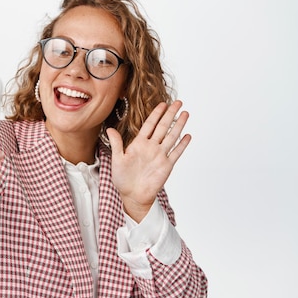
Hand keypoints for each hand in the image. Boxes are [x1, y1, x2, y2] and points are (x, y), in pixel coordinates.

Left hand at [106, 100, 190, 221]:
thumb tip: (109, 129)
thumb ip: (116, 144)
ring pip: (171, 137)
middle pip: (163, 127)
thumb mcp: (117, 159)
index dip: (156, 114)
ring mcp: (160, 155)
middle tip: (178, 102)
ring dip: (178, 125)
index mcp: (139, 144)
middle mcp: (151, 147)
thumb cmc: (122, 178)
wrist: (132, 195)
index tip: (162, 103)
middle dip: (170, 114)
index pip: (149, 125)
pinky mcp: (166, 165)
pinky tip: (187, 135)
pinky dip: (182, 144)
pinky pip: (176, 152)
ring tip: (185, 113)